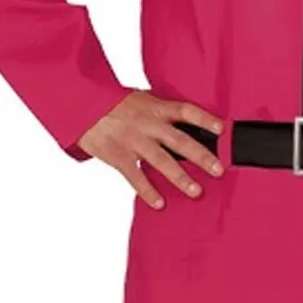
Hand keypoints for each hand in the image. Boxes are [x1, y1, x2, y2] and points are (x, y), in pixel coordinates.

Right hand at [76, 89, 224, 207]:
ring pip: (161, 161)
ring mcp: (133, 141)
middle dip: (201, 156)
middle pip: (179, 140)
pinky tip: (160, 203)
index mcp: (155, 108)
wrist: (81, 105)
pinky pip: (135, 176)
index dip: (204, 119)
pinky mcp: (118, 155)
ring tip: (196, 191)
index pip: (185, 111)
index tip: (221, 129)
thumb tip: (187, 124)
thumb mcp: (141, 99)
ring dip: (180, 178)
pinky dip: (147, 191)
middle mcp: (147, 124)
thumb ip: (161, 112)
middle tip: (218, 169)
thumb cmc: (114, 104)